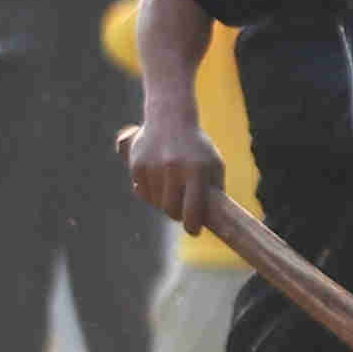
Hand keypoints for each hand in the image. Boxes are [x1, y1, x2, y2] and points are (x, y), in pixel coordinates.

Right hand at [120, 110, 219, 232]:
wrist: (170, 120)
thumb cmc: (197, 148)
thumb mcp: (214, 164)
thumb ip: (215, 190)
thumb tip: (215, 219)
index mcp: (197, 170)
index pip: (193, 208)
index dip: (192, 224)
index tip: (193, 231)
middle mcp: (174, 169)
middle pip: (171, 209)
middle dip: (176, 214)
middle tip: (181, 212)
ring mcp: (153, 167)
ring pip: (154, 202)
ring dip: (161, 201)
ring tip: (171, 186)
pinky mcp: (137, 165)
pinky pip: (141, 191)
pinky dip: (149, 190)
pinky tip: (157, 176)